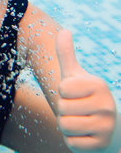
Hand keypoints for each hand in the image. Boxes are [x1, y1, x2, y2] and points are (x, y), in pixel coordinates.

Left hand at [56, 29, 117, 151]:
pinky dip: (73, 140)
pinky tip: (85, 136)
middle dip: (63, 111)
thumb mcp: (76, 76)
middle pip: (62, 108)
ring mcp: (106, 126)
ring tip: (79, 122)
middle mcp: (106, 105)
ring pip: (65, 126)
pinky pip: (71, 142)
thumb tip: (64, 31)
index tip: (75, 95)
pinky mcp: (101, 145)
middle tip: (77, 111)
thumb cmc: (85, 98)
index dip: (63, 93)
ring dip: (66, 126)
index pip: (63, 88)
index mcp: (98, 85)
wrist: (110, 129)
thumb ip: (67, 55)